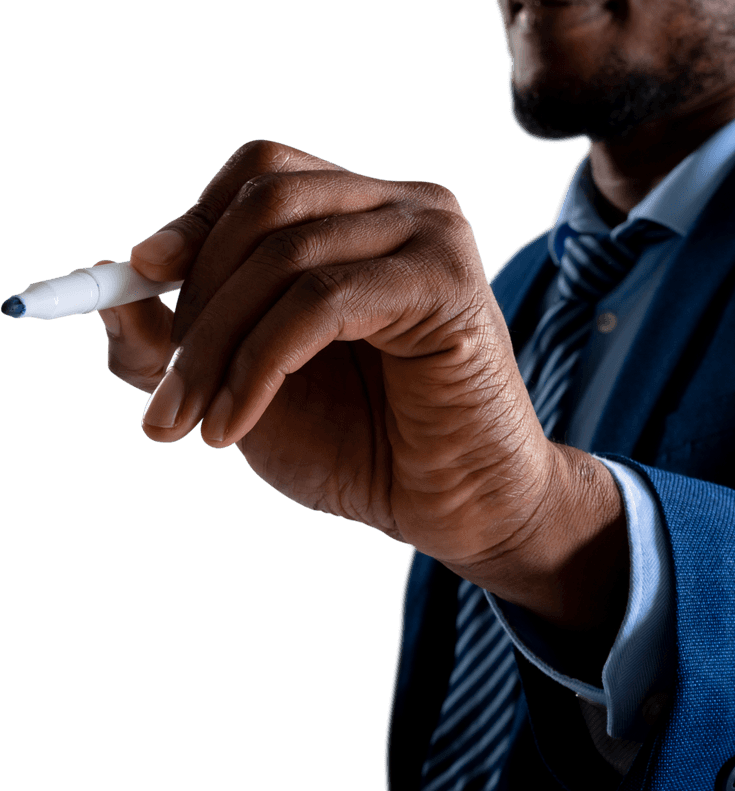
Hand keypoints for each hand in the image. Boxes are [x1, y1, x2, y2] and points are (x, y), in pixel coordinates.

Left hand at [99, 140, 626, 632]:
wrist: (458, 509)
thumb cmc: (368, 449)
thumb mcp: (252, 388)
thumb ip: (186, 339)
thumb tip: (113, 291)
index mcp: (365, 220)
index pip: (267, 173)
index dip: (197, 217)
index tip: (142, 275)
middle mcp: (404, 209)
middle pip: (266, 207)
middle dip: (196, 305)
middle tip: (162, 398)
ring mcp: (431, 237)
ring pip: (284, 256)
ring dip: (216, 346)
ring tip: (192, 422)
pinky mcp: (447, 283)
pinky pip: (320, 301)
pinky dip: (259, 363)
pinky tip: (235, 424)